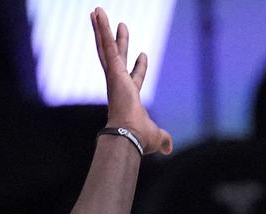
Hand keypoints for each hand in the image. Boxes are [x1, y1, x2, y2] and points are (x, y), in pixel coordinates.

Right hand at [90, 7, 171, 154]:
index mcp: (130, 96)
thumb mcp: (157, 137)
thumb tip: (169, 148)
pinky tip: (97, 13)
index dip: (140, 67)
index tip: (143, 54)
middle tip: (117, 25)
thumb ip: (163, 140)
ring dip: (102, 29)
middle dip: (117, 41)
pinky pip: (106, 45)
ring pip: (107, 47)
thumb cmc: (140, 140)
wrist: (129, 137)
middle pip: (117, 57)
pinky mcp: (113, 70)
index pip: (135, 77)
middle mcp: (119, 84)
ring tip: (97, 11)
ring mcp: (114, 76)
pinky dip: (101, 29)